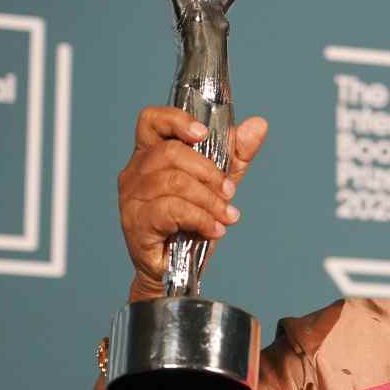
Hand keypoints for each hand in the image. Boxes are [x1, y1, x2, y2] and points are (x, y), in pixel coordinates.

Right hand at [118, 106, 268, 301]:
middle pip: (171, 152)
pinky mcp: (136, 222)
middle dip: (209, 172)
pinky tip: (213, 229)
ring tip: (225, 216)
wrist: (177, 270)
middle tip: (229, 192)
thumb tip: (258, 124)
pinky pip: (171, 210)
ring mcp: (132, 197)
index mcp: (151, 155)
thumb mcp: (219, 183)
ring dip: (209, 200)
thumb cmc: (190, 222)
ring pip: (174, 182)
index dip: (176, 120)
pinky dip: (200, 218)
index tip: (203, 134)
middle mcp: (135, 172)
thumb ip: (236, 154)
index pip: (151, 121)